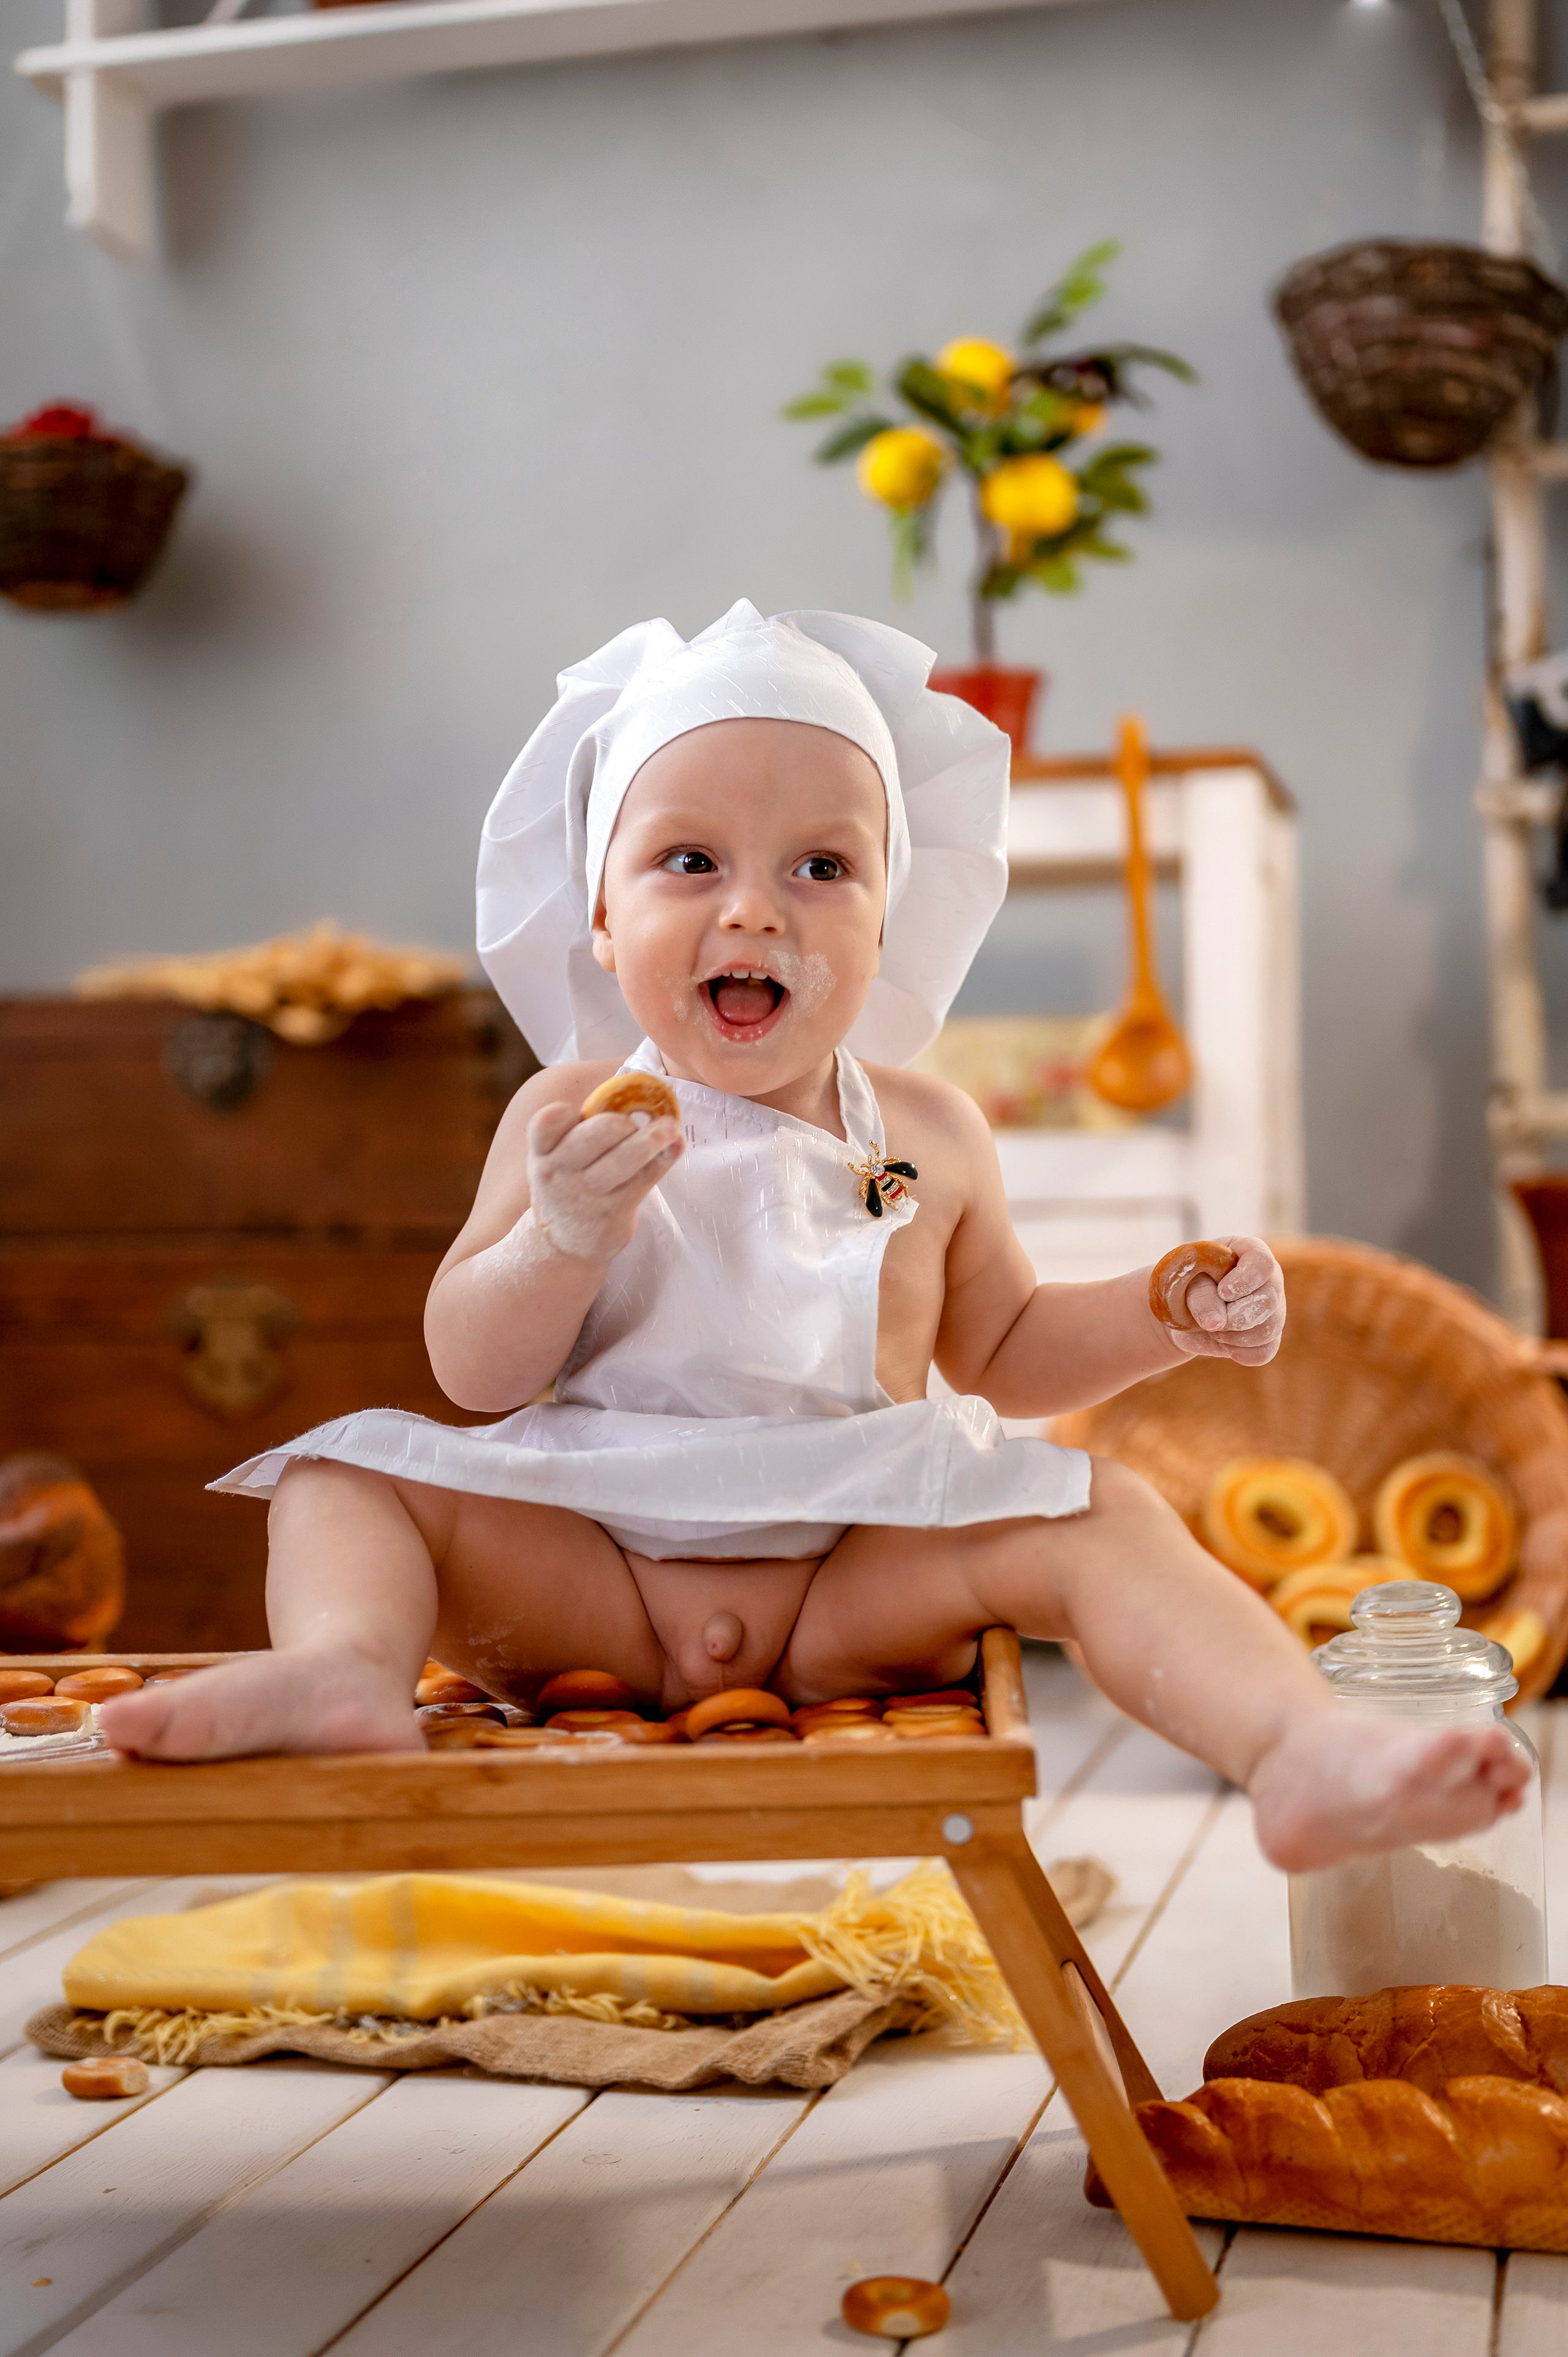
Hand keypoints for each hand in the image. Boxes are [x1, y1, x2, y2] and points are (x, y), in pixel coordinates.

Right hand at [523, 1101, 682, 1265]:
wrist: (564, 1243)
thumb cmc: (567, 1185)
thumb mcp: (557, 1159)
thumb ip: (581, 1130)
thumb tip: (633, 1091)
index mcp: (543, 1152)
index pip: (544, 1125)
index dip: (560, 1113)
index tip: (575, 1111)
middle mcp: (561, 1173)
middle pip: (594, 1136)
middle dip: (619, 1122)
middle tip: (632, 1122)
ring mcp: (588, 1195)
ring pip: (623, 1159)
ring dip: (651, 1139)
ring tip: (669, 1127)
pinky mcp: (615, 1211)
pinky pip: (645, 1179)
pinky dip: (664, 1159)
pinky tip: (676, 1146)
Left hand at [1165, 1235, 1284, 1365]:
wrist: (1181, 1309)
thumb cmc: (1184, 1283)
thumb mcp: (1184, 1279)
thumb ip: (1200, 1294)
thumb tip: (1216, 1323)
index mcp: (1249, 1251)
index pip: (1262, 1262)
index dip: (1245, 1280)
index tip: (1223, 1292)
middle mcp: (1269, 1279)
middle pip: (1267, 1302)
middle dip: (1233, 1316)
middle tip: (1208, 1319)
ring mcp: (1273, 1309)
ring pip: (1267, 1330)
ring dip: (1232, 1336)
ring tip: (1211, 1329)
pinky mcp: (1269, 1337)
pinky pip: (1264, 1352)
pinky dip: (1239, 1352)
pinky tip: (1222, 1343)